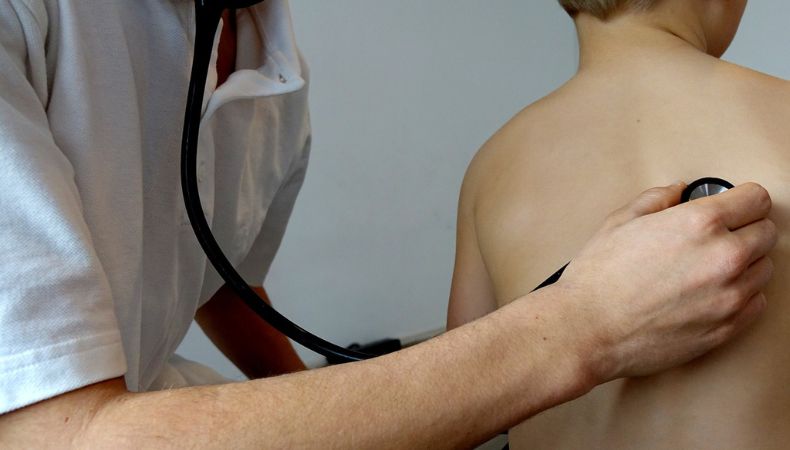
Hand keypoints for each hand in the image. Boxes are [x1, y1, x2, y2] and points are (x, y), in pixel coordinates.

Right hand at [555, 182, 776, 381]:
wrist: (586, 329)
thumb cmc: (597, 279)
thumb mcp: (619, 222)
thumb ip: (656, 199)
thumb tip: (677, 192)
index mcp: (699, 224)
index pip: (757, 200)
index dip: (743, 199)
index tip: (735, 205)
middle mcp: (723, 258)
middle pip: (766, 233)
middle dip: (745, 229)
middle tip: (718, 236)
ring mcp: (729, 296)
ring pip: (764, 269)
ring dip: (744, 264)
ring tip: (709, 267)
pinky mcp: (726, 328)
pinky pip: (757, 303)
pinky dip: (742, 295)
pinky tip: (712, 292)